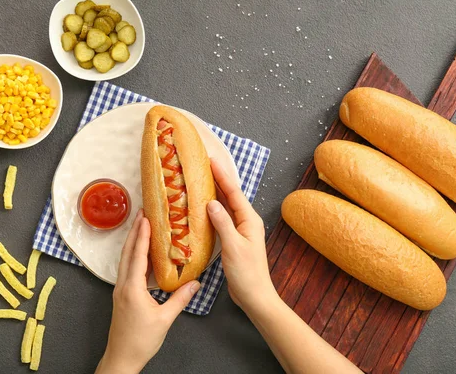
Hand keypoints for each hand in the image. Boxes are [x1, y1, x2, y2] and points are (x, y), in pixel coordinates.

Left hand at [96, 210, 200, 373]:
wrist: (121, 358)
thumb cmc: (140, 341)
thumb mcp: (164, 319)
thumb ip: (180, 299)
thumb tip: (196, 283)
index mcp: (132, 288)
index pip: (137, 255)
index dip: (142, 235)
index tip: (146, 218)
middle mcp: (122, 285)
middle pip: (127, 253)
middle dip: (135, 232)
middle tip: (142, 214)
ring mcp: (120, 290)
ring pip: (125, 260)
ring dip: (133, 242)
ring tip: (142, 228)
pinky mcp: (122, 296)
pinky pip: (127, 270)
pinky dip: (134, 257)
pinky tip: (142, 255)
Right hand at [207, 159, 277, 312]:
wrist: (254, 295)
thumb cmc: (246, 273)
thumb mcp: (233, 246)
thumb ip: (223, 223)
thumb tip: (211, 202)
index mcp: (249, 220)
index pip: (234, 193)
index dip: (222, 175)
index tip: (211, 160)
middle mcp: (246, 221)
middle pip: (230, 195)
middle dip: (218, 179)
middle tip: (204, 164)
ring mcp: (240, 230)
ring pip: (226, 206)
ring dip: (215, 192)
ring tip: (201, 179)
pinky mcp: (233, 238)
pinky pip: (222, 218)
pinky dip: (212, 209)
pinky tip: (203, 205)